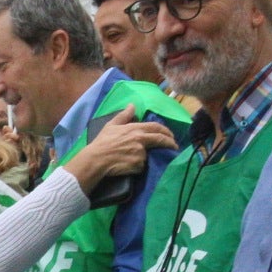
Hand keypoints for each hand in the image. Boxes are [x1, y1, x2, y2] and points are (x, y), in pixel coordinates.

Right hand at [61, 105, 177, 190]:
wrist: (96, 159)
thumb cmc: (102, 142)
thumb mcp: (111, 125)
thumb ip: (124, 115)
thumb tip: (132, 105)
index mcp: (135, 129)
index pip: (156, 127)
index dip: (166, 131)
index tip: (171, 135)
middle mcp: (140, 140)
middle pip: (160, 140)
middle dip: (170, 143)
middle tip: (174, 146)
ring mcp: (140, 153)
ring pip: (149, 155)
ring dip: (147, 157)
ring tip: (136, 158)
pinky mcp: (138, 165)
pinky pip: (142, 166)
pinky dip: (138, 166)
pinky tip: (129, 166)